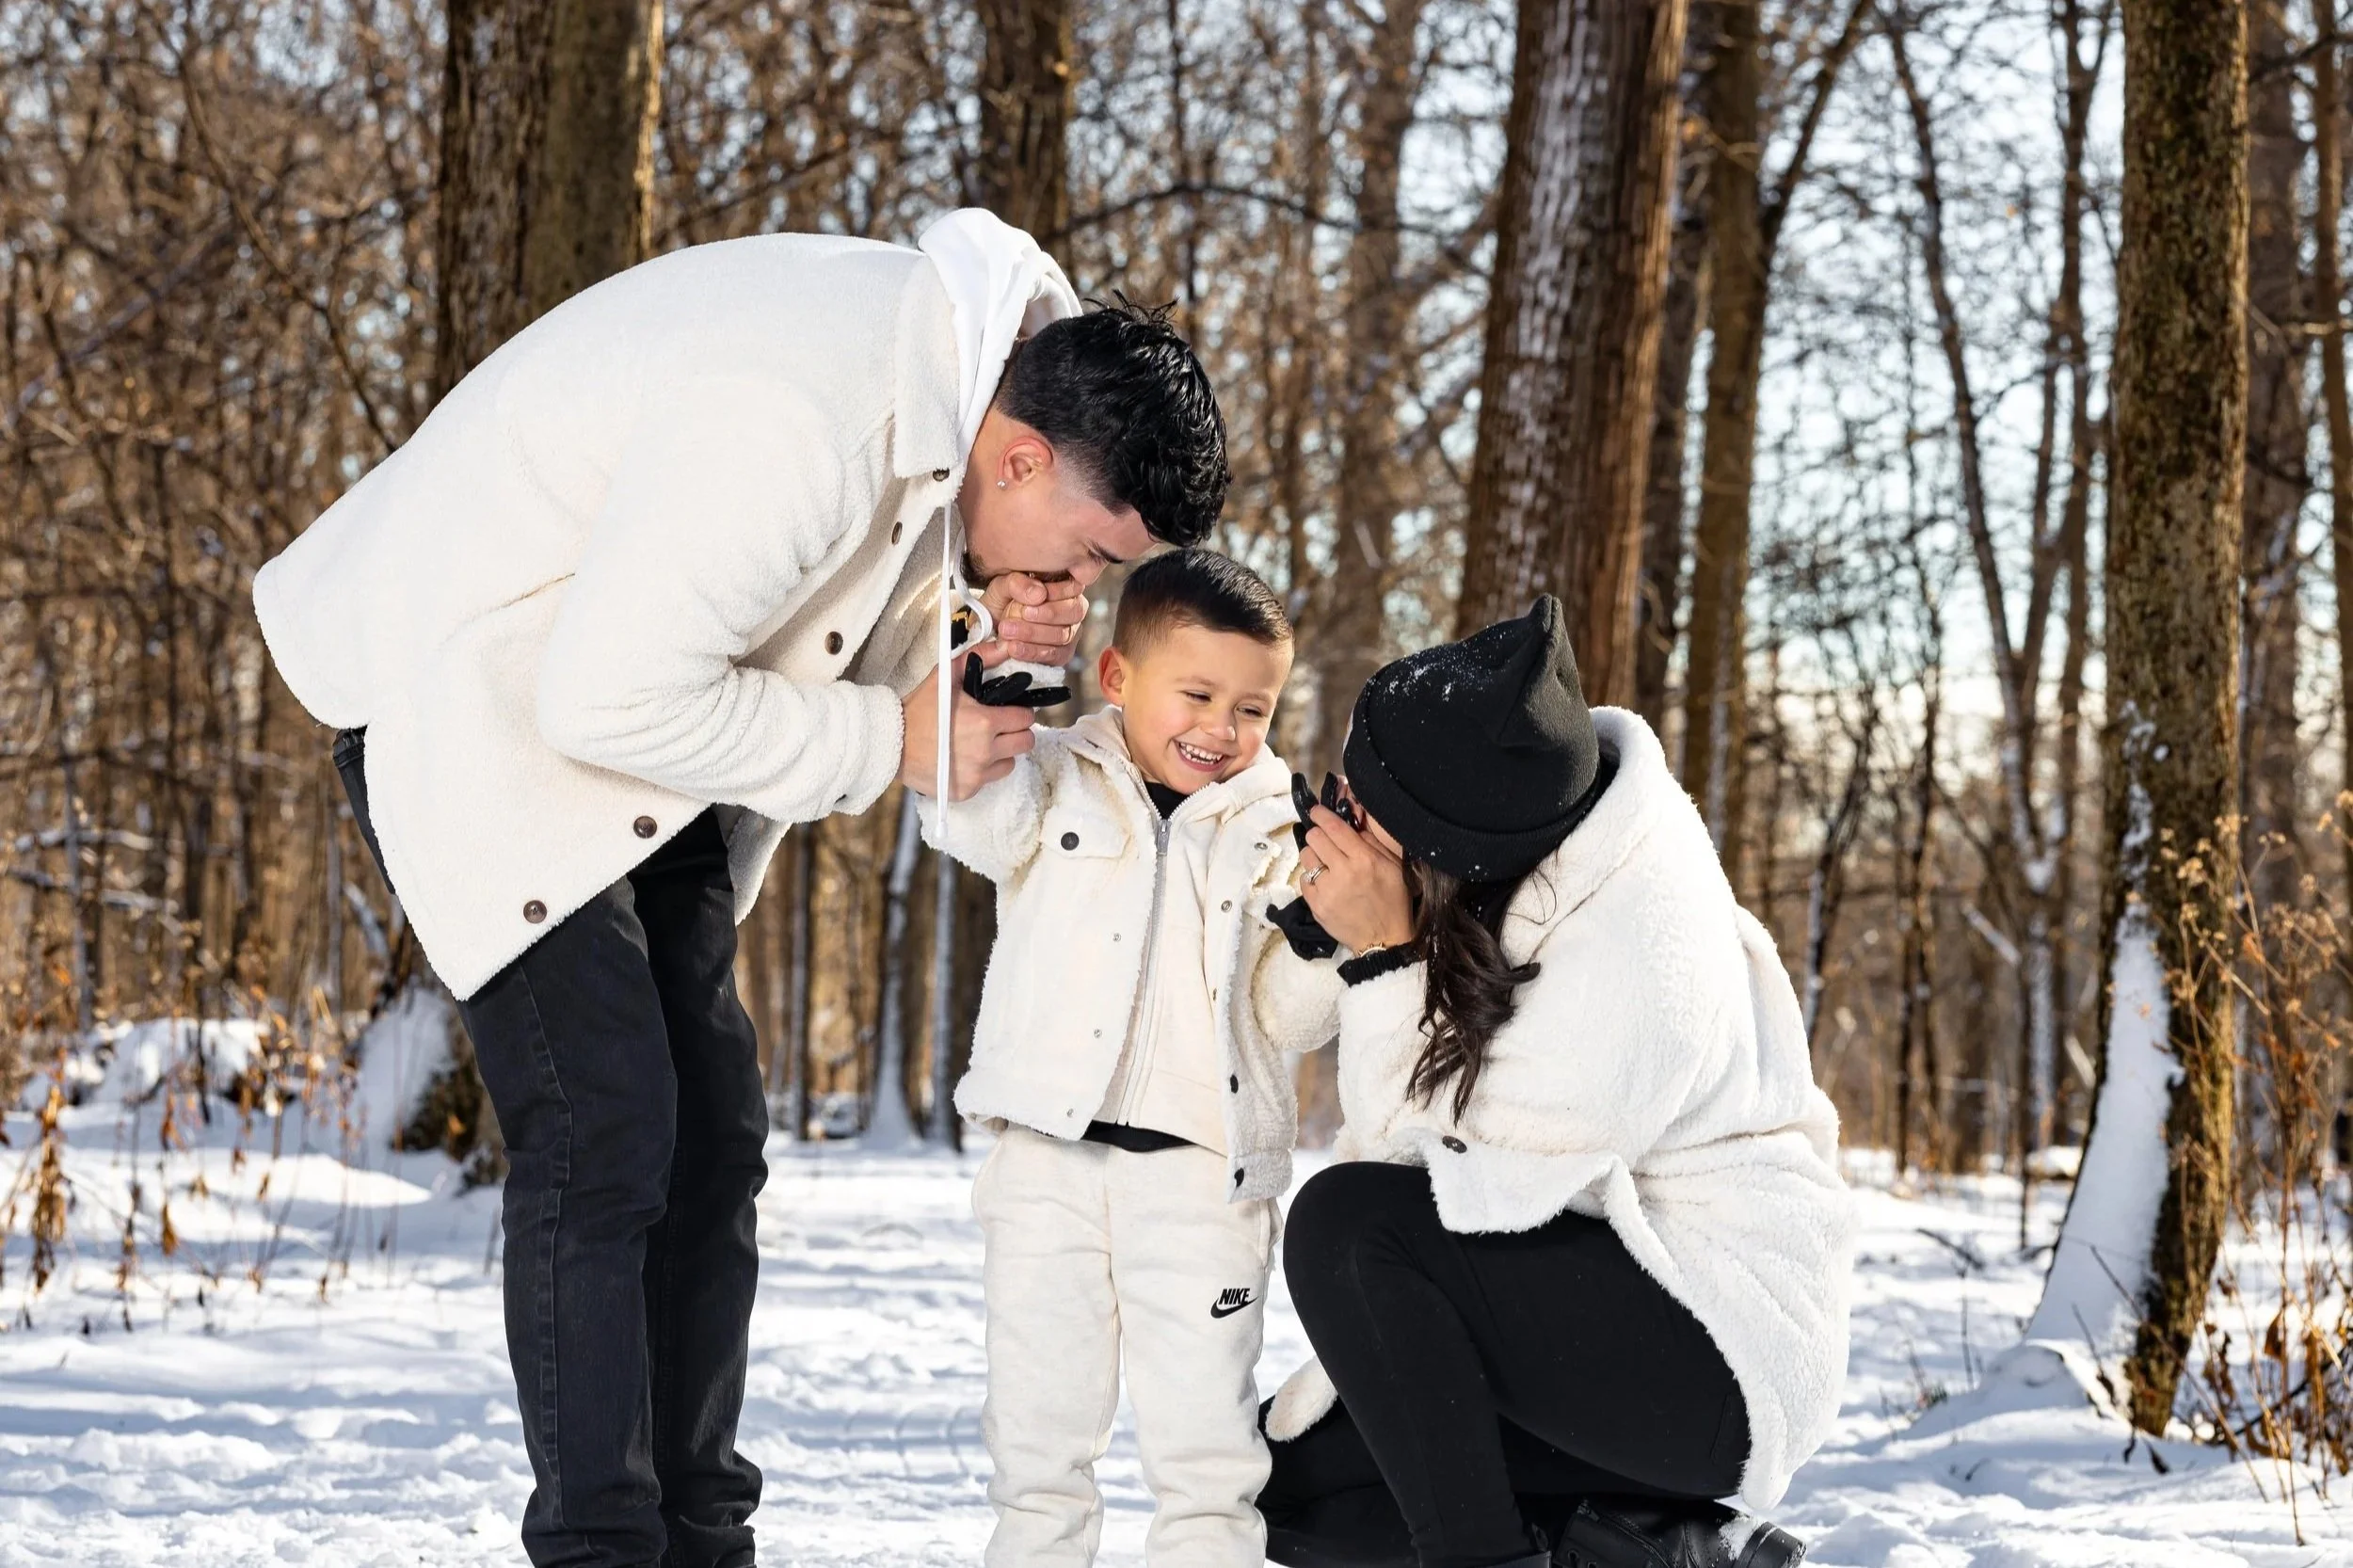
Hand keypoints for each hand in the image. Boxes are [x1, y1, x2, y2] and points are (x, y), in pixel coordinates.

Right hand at [901, 655, 1035, 799]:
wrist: (890, 742)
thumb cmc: (918, 708)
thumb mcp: (946, 677)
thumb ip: (979, 657)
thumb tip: (1005, 645)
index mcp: (986, 723)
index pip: (1026, 718)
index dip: (1019, 712)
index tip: (1008, 711)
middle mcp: (985, 752)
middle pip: (1025, 743)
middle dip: (1016, 732)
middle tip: (998, 727)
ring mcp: (977, 774)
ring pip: (1010, 763)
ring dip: (1002, 753)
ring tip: (980, 744)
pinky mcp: (967, 791)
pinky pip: (989, 780)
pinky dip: (982, 770)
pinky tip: (964, 758)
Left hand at [981, 573, 1086, 666]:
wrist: (993, 627)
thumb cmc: (1004, 601)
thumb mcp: (1004, 586)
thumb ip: (1018, 584)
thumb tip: (1038, 593)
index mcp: (1065, 586)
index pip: (1073, 587)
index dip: (1055, 593)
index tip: (1033, 597)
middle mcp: (1073, 609)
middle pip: (1074, 612)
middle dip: (1048, 614)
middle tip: (1022, 614)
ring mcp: (1070, 632)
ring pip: (1063, 635)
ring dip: (1034, 634)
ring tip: (1008, 632)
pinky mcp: (1063, 653)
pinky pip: (1055, 655)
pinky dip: (1033, 652)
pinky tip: (1015, 648)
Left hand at [1298, 805, 1415, 953]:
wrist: (1384, 940)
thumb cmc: (1393, 900)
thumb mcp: (1393, 867)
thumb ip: (1372, 842)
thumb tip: (1352, 821)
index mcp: (1364, 859)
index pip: (1334, 827)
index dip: (1321, 814)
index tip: (1316, 811)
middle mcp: (1343, 871)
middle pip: (1315, 837)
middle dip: (1318, 834)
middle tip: (1325, 840)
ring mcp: (1326, 889)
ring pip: (1306, 856)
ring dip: (1314, 855)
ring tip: (1325, 863)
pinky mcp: (1316, 905)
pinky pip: (1304, 879)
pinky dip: (1312, 877)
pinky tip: (1324, 882)